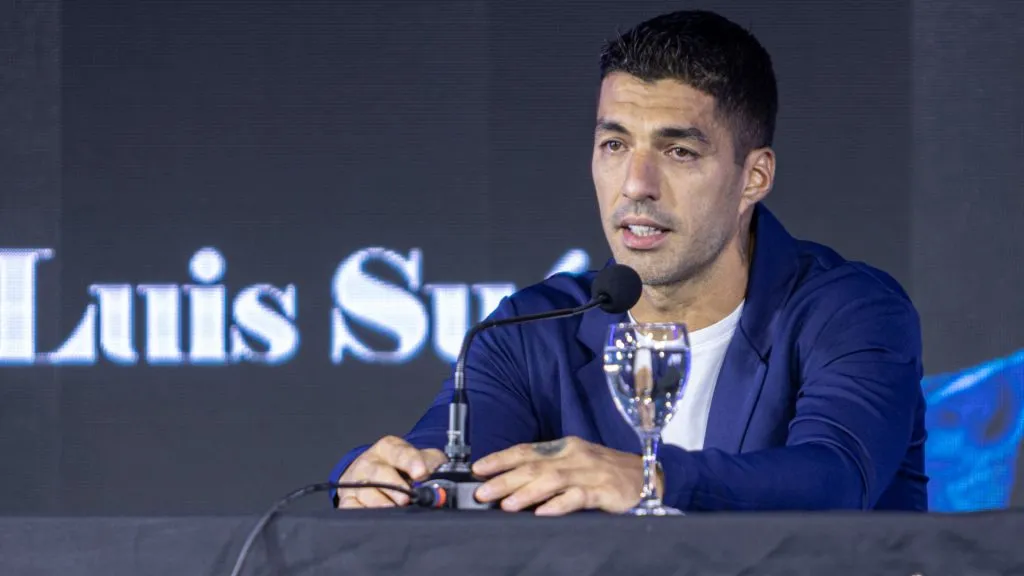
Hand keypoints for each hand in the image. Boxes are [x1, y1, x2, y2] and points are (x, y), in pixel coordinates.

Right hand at [336, 436, 446, 507]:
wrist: (376, 474)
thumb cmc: (402, 468)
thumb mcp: (422, 459)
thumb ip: (432, 465)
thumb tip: (441, 479)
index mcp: (388, 448)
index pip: (399, 452)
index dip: (411, 462)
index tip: (421, 473)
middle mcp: (369, 462)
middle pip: (378, 472)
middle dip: (394, 486)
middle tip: (406, 498)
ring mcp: (356, 481)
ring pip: (365, 491)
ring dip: (380, 503)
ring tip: (393, 510)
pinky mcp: (347, 499)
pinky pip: (351, 508)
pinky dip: (362, 513)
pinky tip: (376, 518)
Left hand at [471, 436, 662, 515]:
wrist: (647, 476)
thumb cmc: (605, 472)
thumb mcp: (575, 463)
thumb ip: (548, 470)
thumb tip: (511, 482)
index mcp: (564, 447)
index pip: (526, 450)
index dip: (501, 458)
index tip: (478, 468)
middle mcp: (574, 455)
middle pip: (534, 466)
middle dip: (505, 479)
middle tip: (483, 492)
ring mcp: (589, 472)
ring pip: (552, 480)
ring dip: (526, 492)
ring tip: (507, 504)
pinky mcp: (604, 490)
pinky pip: (578, 496)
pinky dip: (560, 504)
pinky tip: (545, 512)